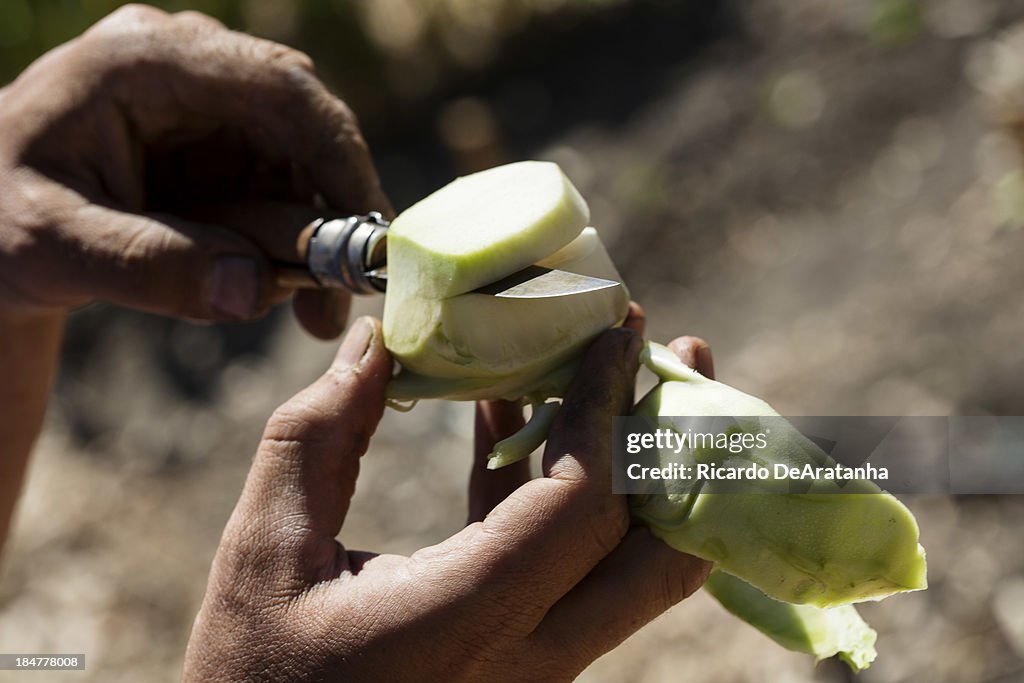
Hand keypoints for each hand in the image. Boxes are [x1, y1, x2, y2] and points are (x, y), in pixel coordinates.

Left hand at [0, 5, 389, 336]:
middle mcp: (192, 67)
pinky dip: (294, 242)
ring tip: (309, 313)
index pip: (280, 88)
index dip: (339, 158)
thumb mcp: (54, 247)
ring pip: (304, 164)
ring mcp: (211, 105)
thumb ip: (149, 266)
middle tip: (342, 296)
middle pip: (304, 127)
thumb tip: (255, 291)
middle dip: (333, 213)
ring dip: (318, 239)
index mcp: (146, 61)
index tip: (369, 235)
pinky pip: (284, 188)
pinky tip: (279, 289)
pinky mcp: (222, 144)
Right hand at [184, 312, 713, 681]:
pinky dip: (560, 494)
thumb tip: (374, 339)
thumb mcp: (265, 548)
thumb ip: (319, 433)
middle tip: (679, 356)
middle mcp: (530, 658)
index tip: (614, 333)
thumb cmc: (253, 669)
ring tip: (621, 376)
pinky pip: (571, 571)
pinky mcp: (523, 659)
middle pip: (655, 555)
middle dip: (679, 445)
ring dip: (634, 466)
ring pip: (629, 567)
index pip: (583, 505)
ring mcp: (538, 668)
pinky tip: (517, 422)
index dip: (605, 410)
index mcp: (468, 620)